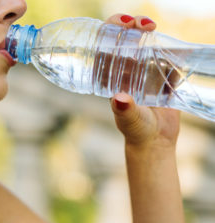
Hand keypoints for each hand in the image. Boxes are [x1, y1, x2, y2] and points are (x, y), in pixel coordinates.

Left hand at [105, 14, 179, 148]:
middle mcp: (126, 70)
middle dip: (132, 26)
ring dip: (149, 33)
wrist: (155, 141)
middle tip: (143, 24)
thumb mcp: (128, 119)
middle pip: (126, 40)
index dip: (110, 30)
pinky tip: (172, 50)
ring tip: (152, 28)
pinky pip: (167, 57)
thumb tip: (119, 98)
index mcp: (111, 76)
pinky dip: (170, 50)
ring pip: (146, 44)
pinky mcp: (163, 76)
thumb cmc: (135, 130)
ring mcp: (145, 72)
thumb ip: (124, 110)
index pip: (106, 47)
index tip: (122, 24)